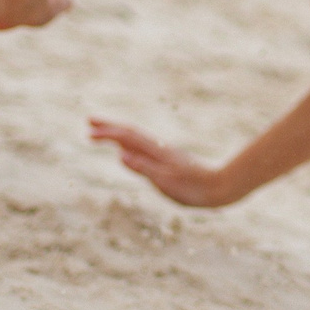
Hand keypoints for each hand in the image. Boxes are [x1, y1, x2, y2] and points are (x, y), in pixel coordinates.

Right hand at [88, 118, 235, 207]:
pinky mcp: (168, 162)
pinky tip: (127, 152)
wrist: (220, 187)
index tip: (88, 133)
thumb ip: (143, 168)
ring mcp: (163, 154)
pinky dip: (129, 146)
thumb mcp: (165, 181)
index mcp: (156, 152)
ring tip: (104, 134)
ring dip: (118, 135)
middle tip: (89, 122)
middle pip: (130, 133)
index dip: (107, 133)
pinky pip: (143, 149)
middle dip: (109, 127)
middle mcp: (158, 149)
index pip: (126, 138)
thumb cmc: (194, 188)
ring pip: (136, 139)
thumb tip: (119, 154)